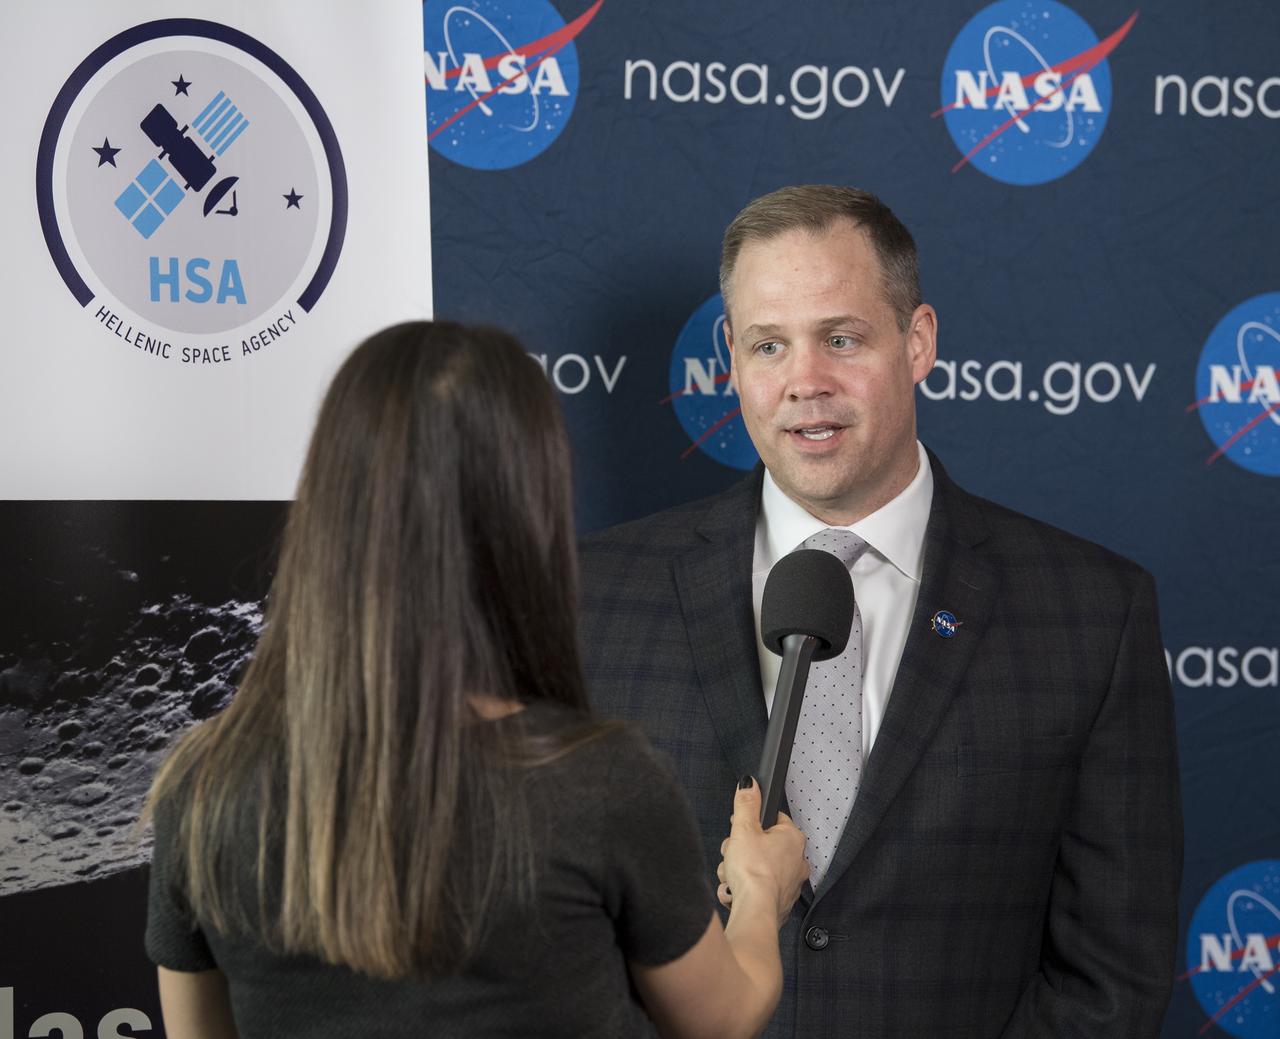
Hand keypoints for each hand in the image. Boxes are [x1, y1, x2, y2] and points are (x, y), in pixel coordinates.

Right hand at [715, 777, 807, 927]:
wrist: (755, 912)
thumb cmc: (754, 872)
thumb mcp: (743, 829)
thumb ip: (746, 804)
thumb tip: (749, 783)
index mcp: (792, 838)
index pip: (772, 819)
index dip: (750, 823)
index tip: (739, 829)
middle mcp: (797, 860)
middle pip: (760, 845)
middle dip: (740, 851)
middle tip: (734, 855)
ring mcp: (790, 883)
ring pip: (755, 868)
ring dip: (737, 872)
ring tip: (733, 877)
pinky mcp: (780, 902)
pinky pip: (756, 890)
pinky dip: (743, 890)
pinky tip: (735, 892)